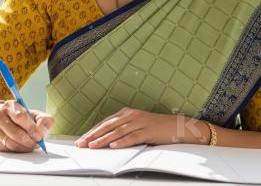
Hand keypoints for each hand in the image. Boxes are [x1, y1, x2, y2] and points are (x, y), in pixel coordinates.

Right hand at [0, 100, 53, 152]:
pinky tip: (24, 147)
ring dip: (25, 147)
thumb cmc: (21, 117)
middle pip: (16, 133)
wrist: (1, 119)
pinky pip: (8, 149)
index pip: (21, 117)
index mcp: (11, 105)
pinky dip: (19, 150)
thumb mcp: (34, 114)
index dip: (32, 128)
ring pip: (12, 143)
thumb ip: (44, 120)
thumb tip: (43, 132)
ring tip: (32, 145)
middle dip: (30, 141)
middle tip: (37, 144)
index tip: (40, 136)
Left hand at [75, 107, 208, 148]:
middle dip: (93, 135)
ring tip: (93, 146)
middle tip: (82, 144)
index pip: (105, 122)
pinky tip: (114, 146)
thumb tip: (107, 141)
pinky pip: (133, 137)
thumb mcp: (137, 126)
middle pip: (108, 126)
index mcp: (127, 113)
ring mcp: (140, 122)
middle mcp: (131, 116)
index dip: (93, 131)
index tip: (82, 139)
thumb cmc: (156, 128)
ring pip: (118, 132)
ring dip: (103, 140)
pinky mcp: (148, 131)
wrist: (178, 126)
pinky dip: (122, 142)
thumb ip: (124, 130)